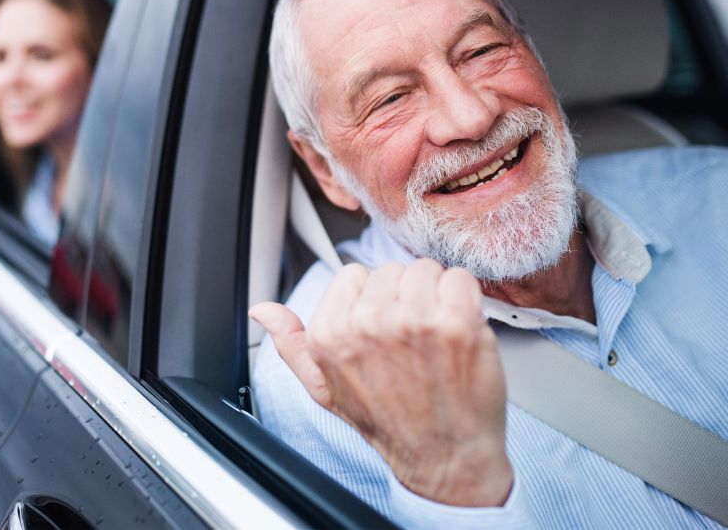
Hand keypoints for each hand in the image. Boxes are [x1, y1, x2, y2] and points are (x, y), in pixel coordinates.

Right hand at [251, 259, 512, 506]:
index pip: (353, 275)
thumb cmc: (389, 423)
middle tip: (413, 339)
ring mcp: (413, 320)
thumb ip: (291, 344)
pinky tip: (459, 331)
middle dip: (404, 297)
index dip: (373, 301)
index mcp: (330, 334)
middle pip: (391, 270)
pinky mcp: (456, 322)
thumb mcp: (325, 388)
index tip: (384, 331)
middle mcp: (368, 324)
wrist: (446, 458)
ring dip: (436, 296)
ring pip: (425, 270)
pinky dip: (465, 299)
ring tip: (437, 337)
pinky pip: (459, 278)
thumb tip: (262, 311)